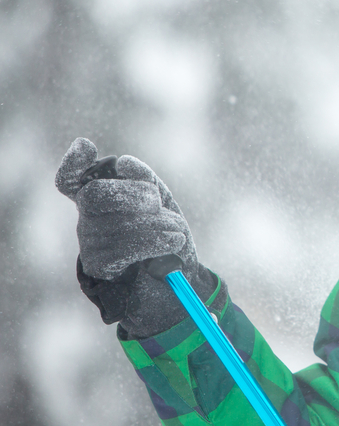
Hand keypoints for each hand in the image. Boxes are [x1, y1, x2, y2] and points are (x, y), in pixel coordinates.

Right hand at [56, 138, 218, 337]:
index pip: (72, 179)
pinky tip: (172, 242)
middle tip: (156, 203)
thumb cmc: (167, 233)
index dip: (73, 163)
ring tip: (174, 229)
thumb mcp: (162, 201)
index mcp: (101, 197)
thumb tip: (123, 162)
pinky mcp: (99, 266)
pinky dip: (154, 242)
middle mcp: (87, 218)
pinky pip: (122, 248)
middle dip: (132, 194)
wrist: (180, 278)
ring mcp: (90, 242)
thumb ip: (144, 178)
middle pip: (95, 195)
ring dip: (154, 223)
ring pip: (114, 223)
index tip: (86, 147)